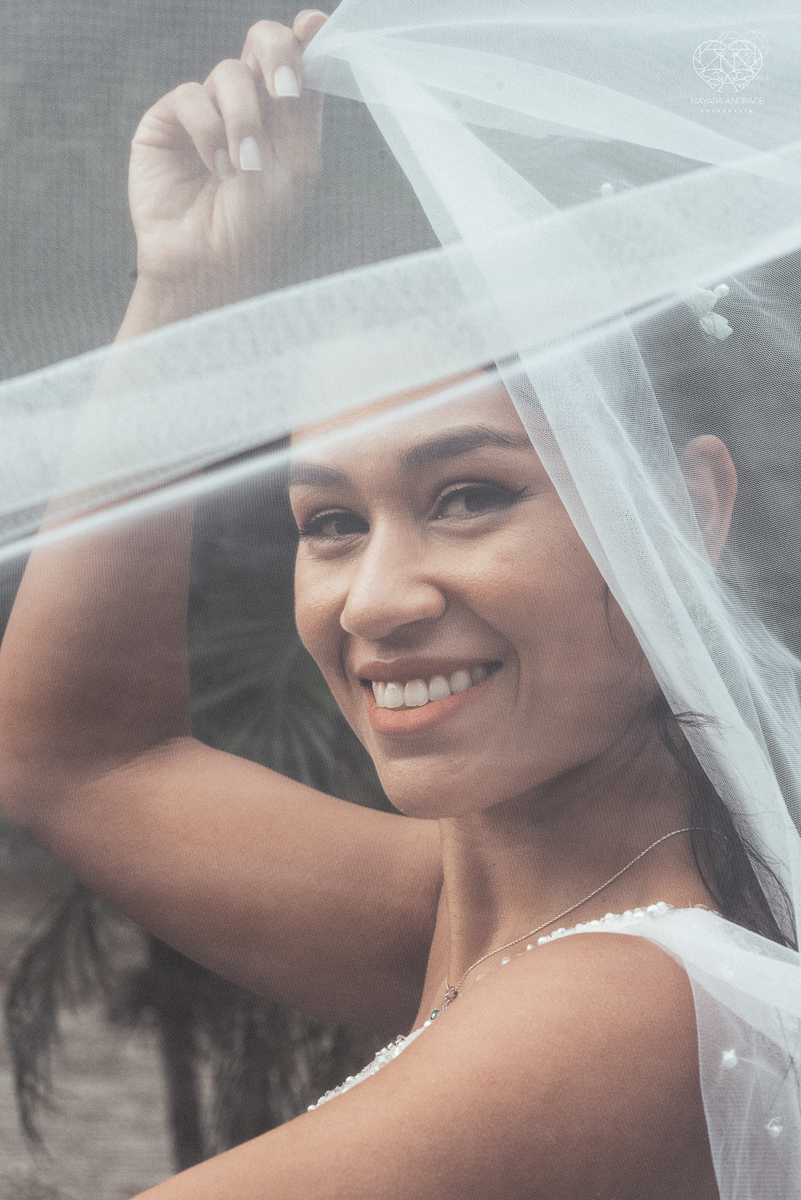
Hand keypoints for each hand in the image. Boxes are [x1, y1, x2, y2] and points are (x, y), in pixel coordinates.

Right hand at [128, 11, 326, 305]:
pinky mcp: (168, 122)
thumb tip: (313, 28)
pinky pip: (191, 96)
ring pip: (228, 73)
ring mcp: (207, 112)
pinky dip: (208, 131)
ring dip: (243, 119)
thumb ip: (305, 100)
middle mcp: (248, 107)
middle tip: (284, 92)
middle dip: (276, 55)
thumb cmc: (259, 227)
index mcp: (287, 118)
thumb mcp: (296, 164)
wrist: (211, 265)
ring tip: (244, 167)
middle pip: (261, 44)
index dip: (305, 38)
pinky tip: (216, 168)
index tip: (314, 28)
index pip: (298, 60)